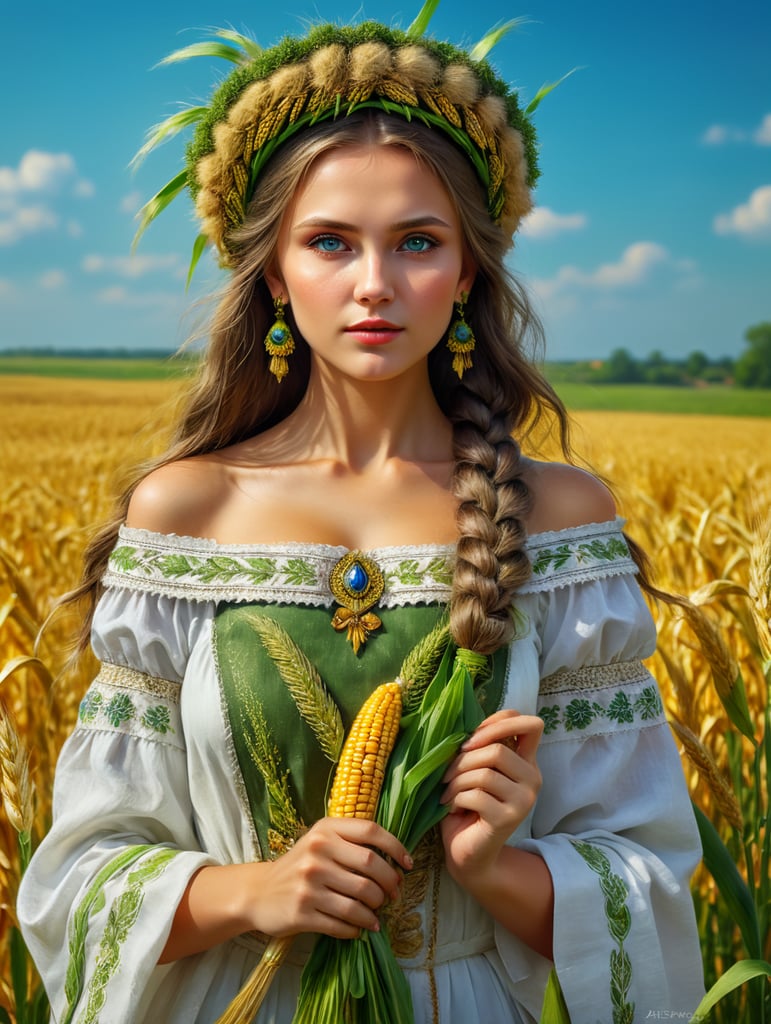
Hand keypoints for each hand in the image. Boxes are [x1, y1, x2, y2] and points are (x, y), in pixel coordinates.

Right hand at [251, 817, 411, 939]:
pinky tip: (360, 928)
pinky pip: (343, 924)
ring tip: (375, 915)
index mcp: (325, 830)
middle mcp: (317, 852)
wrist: (259, 892)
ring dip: (375, 912)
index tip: (408, 864)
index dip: (396, 847)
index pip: (371, 831)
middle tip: (393, 896)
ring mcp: (309, 883)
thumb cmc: (300, 866)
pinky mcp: (302, 912)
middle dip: (390, 885)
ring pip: (360, 900)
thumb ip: (351, 843)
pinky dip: (357, 928)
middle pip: (372, 867)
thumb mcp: (320, 842)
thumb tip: (395, 865)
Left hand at [439, 709, 542, 890]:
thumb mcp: (476, 770)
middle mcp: (533, 779)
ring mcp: (524, 801)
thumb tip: (468, 725)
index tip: (472, 739)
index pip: (531, 725)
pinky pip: (476, 795)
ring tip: (449, 792)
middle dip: (463, 759)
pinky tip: (453, 807)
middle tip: (447, 774)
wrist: (468, 853)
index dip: (500, 722)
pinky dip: (456, 798)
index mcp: (526, 763)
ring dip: (457, 780)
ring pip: (485, 772)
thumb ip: (482, 748)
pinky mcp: (508, 819)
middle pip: (498, 749)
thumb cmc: (467, 805)